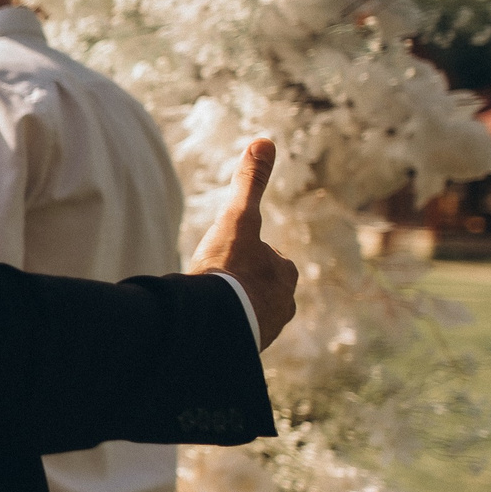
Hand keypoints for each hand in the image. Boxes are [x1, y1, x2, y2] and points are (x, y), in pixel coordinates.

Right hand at [190, 138, 298, 351]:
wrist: (215, 324)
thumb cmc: (228, 269)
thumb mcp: (237, 219)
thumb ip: (251, 182)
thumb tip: (265, 140)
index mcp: (285, 275)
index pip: (267, 259)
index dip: (243, 254)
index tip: (224, 258)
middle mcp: (283, 306)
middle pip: (259, 288)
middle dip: (241, 286)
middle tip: (213, 283)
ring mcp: (265, 332)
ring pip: (248, 314)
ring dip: (231, 310)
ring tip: (207, 307)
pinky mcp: (245, 351)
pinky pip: (235, 337)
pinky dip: (223, 331)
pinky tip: (205, 327)